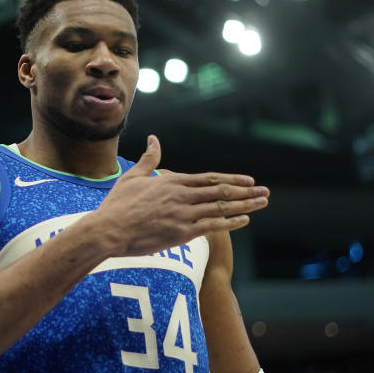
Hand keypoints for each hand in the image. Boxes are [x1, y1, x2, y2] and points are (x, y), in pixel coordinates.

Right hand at [93, 135, 268, 256]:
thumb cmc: (117, 205)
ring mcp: (182, 215)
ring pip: (220, 208)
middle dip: (245, 192)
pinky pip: (212, 226)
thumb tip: (153, 139)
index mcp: (171, 182)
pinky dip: (230, 222)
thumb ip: (148, 159)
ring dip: (244, 205)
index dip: (230, 180)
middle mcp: (181, 196)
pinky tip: (244, 220)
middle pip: (220, 192)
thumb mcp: (132, 177)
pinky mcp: (180, 233)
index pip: (208, 179)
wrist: (108, 229)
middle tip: (265, 191)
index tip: (248, 180)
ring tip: (262, 203)